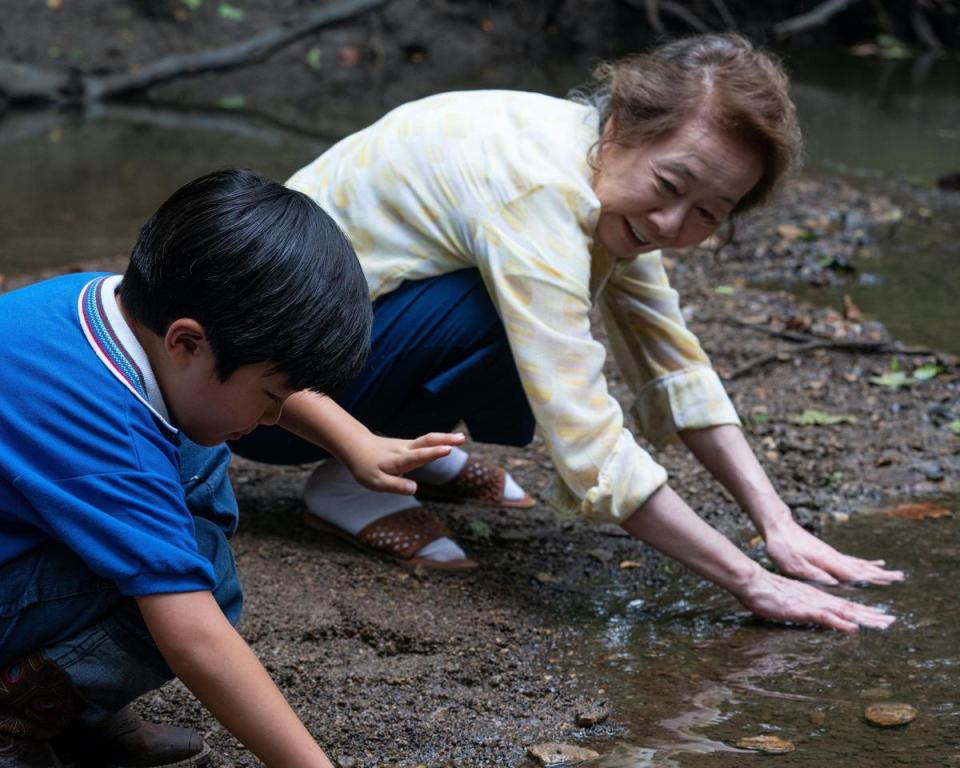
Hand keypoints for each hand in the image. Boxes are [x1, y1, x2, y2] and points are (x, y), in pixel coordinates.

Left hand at [342, 432, 464, 494]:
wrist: (357, 446)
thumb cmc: (366, 467)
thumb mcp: (376, 482)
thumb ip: (395, 486)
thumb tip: (414, 489)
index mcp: (398, 460)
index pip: (418, 456)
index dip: (433, 453)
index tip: (448, 450)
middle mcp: (405, 450)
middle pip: (427, 442)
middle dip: (445, 440)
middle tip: (462, 439)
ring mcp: (407, 445)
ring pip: (427, 439)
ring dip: (444, 438)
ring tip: (461, 438)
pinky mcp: (408, 445)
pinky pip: (425, 442)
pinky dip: (438, 440)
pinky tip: (448, 441)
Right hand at [737, 567, 894, 631]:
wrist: (753, 583)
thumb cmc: (767, 593)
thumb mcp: (790, 603)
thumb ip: (804, 608)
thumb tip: (814, 614)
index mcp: (817, 599)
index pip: (845, 606)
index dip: (864, 612)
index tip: (881, 617)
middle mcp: (819, 600)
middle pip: (850, 609)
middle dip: (872, 616)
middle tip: (892, 622)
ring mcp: (812, 604)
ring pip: (843, 612)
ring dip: (864, 618)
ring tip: (882, 624)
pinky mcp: (802, 609)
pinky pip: (825, 617)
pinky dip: (840, 623)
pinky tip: (852, 628)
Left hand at [764, 517, 904, 585]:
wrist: (778, 526)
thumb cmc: (783, 547)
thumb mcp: (794, 565)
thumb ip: (815, 574)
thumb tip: (835, 583)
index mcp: (828, 562)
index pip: (854, 573)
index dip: (871, 579)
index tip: (889, 583)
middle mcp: (834, 557)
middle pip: (862, 568)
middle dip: (880, 574)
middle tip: (900, 577)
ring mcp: (832, 554)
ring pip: (860, 564)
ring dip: (877, 570)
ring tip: (894, 573)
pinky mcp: (828, 553)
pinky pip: (852, 560)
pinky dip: (865, 564)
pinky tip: (874, 564)